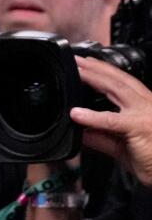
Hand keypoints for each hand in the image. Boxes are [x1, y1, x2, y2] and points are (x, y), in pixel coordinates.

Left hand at [70, 56, 151, 185]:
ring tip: (77, 72)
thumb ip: (101, 137)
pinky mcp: (138, 127)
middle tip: (76, 60)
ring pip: (117, 89)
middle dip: (96, 68)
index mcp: (144, 105)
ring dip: (95, 78)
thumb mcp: (120, 145)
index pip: (122, 83)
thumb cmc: (150, 159)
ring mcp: (144, 114)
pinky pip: (112, 120)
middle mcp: (146, 104)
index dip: (104, 71)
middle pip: (119, 80)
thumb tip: (80, 130)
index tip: (86, 63)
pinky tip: (77, 113)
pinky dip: (92, 116)